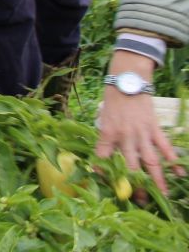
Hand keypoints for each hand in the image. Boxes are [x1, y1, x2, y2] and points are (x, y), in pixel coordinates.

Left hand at [95, 51, 183, 194]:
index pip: (104, 157)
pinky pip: (165, 147)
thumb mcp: (102, 119)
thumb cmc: (112, 99)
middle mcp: (126, 136)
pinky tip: (180, 174)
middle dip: (135, 185)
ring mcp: (142, 133)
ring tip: (161, 195)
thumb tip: (101, 158)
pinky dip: (173, 161)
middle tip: (140, 202)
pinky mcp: (155, 128)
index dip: (105, 173)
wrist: (128, 80)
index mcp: (108, 133)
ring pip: (151, 161)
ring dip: (156, 179)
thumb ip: (104, 139)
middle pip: (131, 166)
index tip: (107, 187)